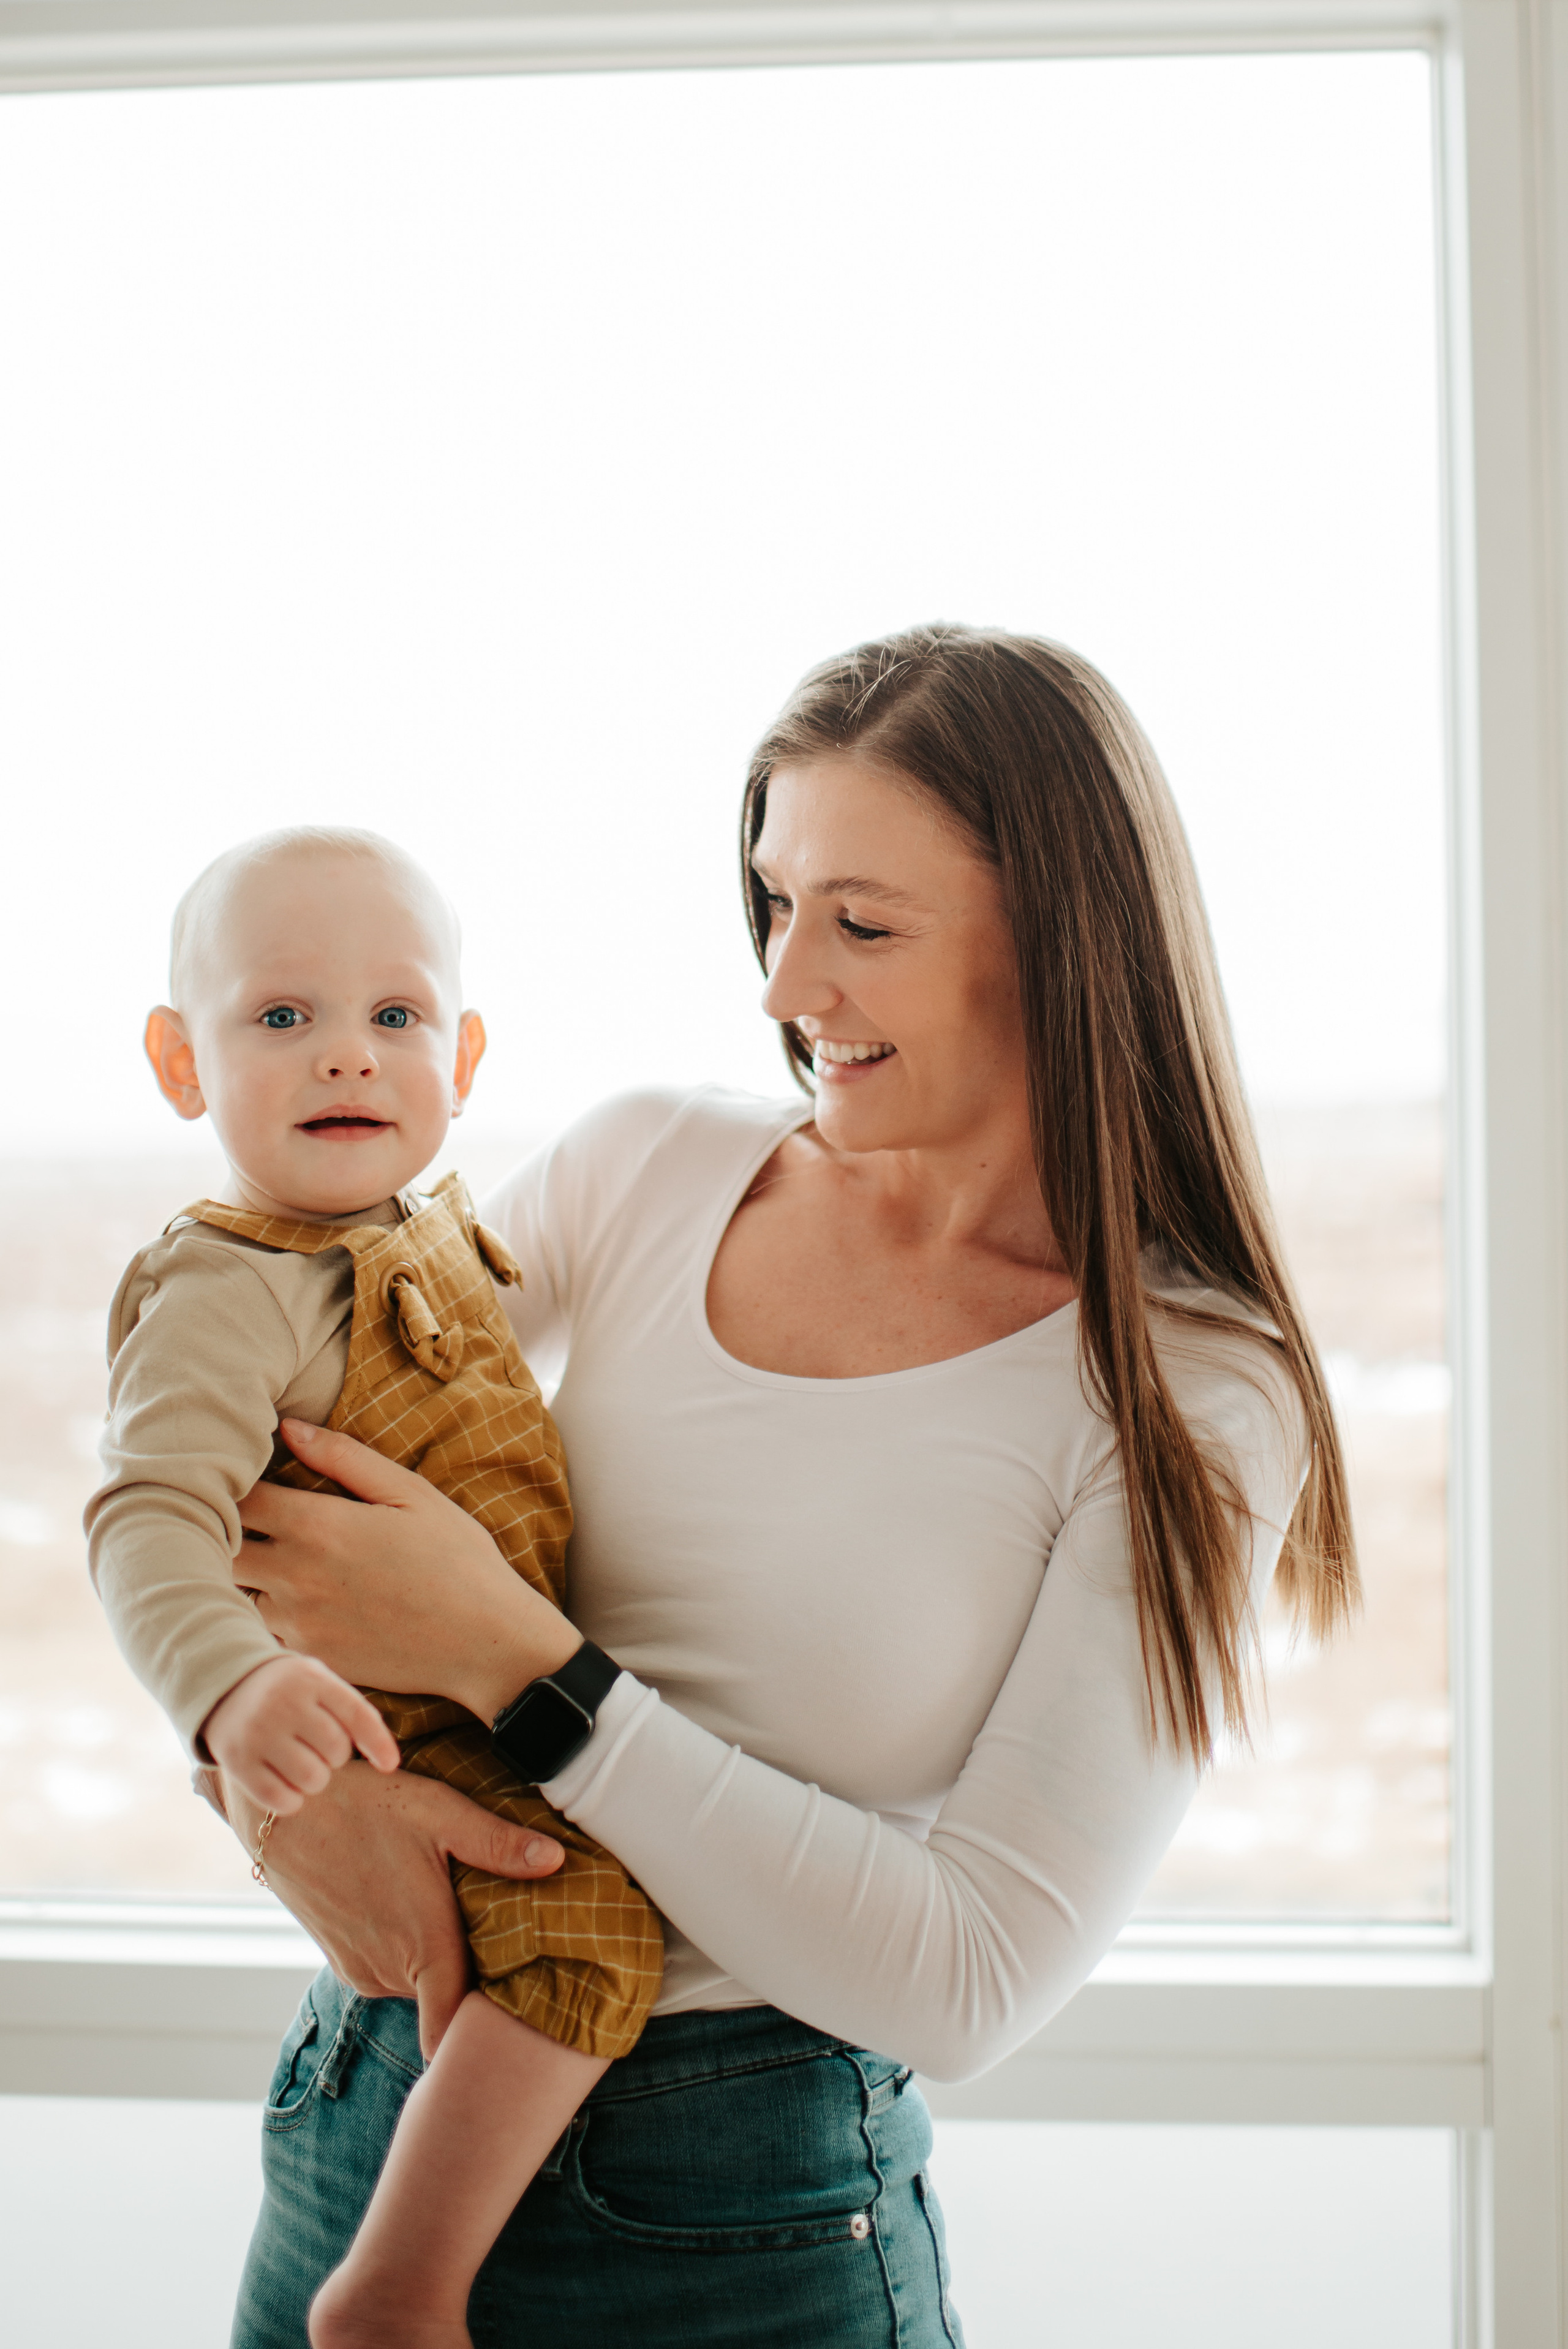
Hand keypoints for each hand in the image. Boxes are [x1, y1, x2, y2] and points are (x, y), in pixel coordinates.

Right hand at [200, 1654, 400, 1815]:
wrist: (227, 1686)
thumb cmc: (290, 1691)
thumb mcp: (319, 1683)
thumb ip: (353, 1712)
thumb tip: (389, 1762)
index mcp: (310, 1679)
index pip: (356, 1714)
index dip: (378, 1743)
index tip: (390, 1765)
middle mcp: (282, 1703)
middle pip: (336, 1751)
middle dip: (335, 1757)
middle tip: (316, 1746)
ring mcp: (257, 1733)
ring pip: (311, 1778)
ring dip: (315, 1779)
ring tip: (302, 1763)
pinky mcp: (237, 1762)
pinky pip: (280, 1799)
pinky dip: (292, 1800)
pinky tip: (286, 1783)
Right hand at [222, 1759, 565, 2058]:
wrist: (287, 1809)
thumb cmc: (367, 1804)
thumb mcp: (440, 1812)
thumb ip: (499, 1845)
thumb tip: (558, 1861)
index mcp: (423, 1946)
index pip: (452, 2032)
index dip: (483, 2044)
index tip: (515, 2032)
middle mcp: (390, 1972)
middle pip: (448, 1997)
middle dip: (475, 1976)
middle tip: (508, 1937)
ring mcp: (362, 1970)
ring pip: (420, 1984)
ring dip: (439, 1960)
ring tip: (459, 1913)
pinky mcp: (343, 1962)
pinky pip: (392, 1971)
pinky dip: (410, 1952)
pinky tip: (417, 1907)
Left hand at [235, 1421, 580, 1720]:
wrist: (484, 1642)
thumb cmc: (457, 1560)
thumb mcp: (411, 1494)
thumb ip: (345, 1458)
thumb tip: (289, 1427)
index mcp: (318, 1525)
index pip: (238, 1496)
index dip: (229, 1482)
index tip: (237, 1476)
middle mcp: (295, 1575)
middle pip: (217, 1547)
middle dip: (217, 1530)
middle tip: (232, 1517)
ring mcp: (296, 1622)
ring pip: (229, 1594)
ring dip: (234, 1575)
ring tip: (252, 1557)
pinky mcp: (306, 1657)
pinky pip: (254, 1634)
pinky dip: (253, 1616)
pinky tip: (280, 1602)